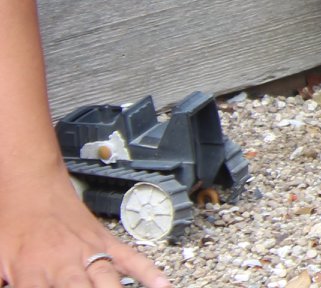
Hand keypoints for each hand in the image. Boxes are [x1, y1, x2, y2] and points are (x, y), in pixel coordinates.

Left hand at [0, 172, 170, 287]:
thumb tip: (6, 287)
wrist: (30, 186)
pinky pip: (131, 259)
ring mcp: (89, 251)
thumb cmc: (10, 223)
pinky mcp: (105, 241)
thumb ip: (2, 282)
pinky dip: (148, 272)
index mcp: (30, 272)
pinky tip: (162, 285)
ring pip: (108, 281)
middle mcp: (63, 264)